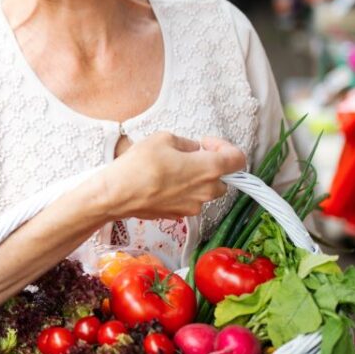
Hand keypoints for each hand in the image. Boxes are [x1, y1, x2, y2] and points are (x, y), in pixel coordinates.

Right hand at [93, 132, 245, 221]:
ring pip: (205, 191)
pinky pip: (189, 200)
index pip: (238, 160)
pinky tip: (162, 183)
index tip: (207, 143)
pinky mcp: (178, 215)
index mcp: (208, 169)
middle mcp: (205, 191)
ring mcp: (192, 206)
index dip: (226, 147)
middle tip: (190, 156)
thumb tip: (192, 149)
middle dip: (210, 166)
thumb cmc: (138, 166)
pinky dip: (182, 191)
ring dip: (196, 180)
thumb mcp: (162, 139)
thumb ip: (185, 143)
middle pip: (223, 178)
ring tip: (173, 169)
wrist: (116, 195)